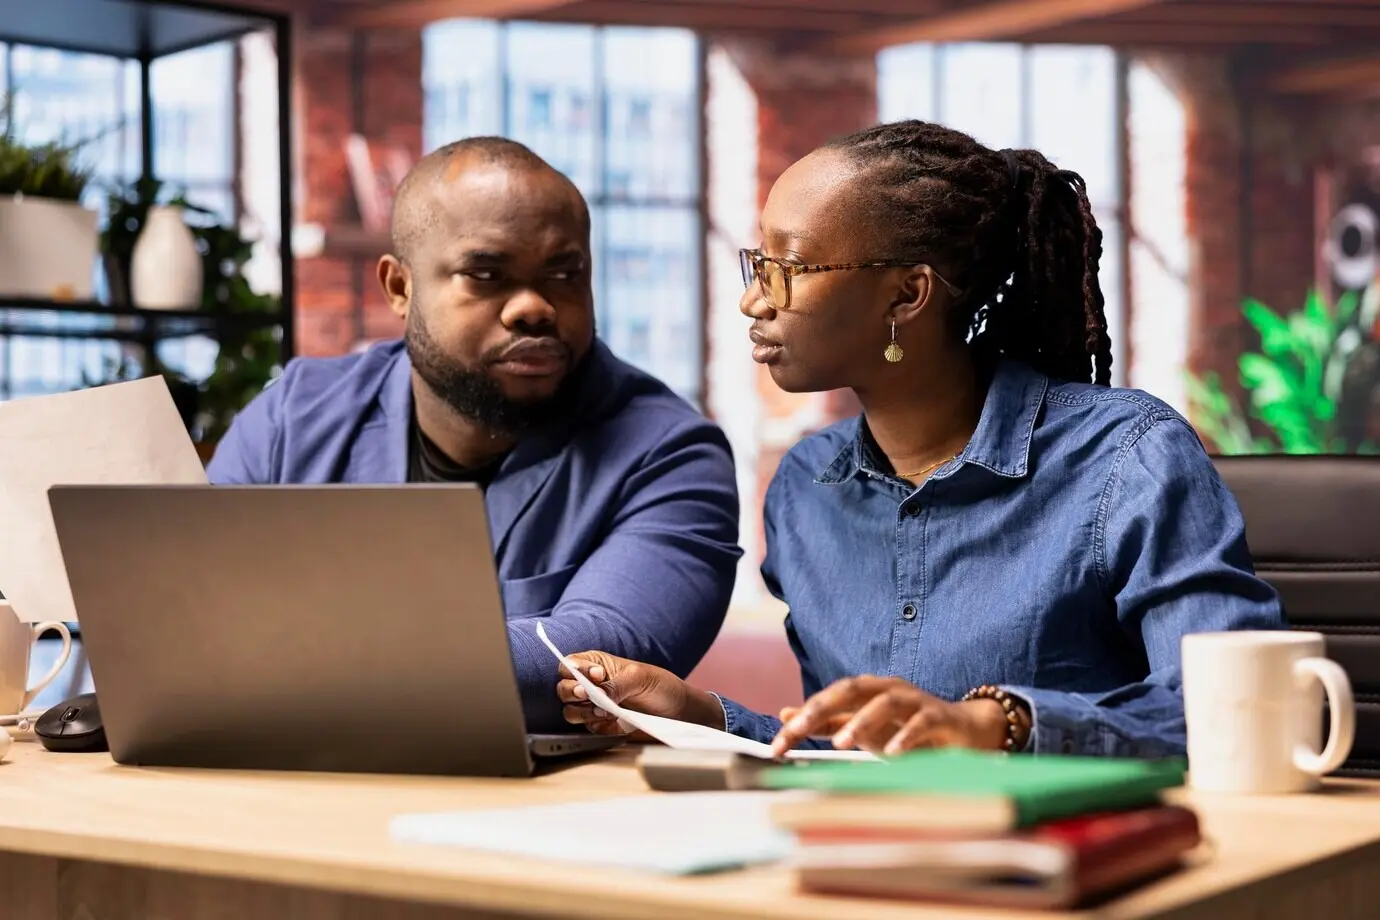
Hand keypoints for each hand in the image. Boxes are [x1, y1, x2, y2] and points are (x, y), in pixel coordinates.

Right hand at [555, 652, 723, 735]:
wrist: (676, 711)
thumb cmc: (658, 685)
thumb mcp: (639, 678)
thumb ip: (616, 685)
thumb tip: (597, 696)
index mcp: (595, 664)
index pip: (569, 665)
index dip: (576, 670)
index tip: (597, 676)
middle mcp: (590, 685)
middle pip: (563, 689)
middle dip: (573, 693)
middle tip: (590, 696)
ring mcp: (594, 706)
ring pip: (570, 711)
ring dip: (584, 713)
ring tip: (605, 712)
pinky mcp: (601, 725)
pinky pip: (589, 729)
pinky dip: (600, 727)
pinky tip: (617, 723)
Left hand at [771, 676, 1017, 756]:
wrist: (962, 731)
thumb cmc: (906, 728)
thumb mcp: (862, 728)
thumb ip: (827, 721)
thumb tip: (785, 714)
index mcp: (867, 691)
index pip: (829, 698)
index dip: (803, 717)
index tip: (778, 744)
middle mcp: (888, 689)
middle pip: (852, 689)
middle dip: (823, 707)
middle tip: (798, 730)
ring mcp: (915, 700)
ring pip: (886, 702)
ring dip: (862, 720)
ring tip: (842, 742)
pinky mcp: (940, 716)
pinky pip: (922, 721)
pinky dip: (906, 736)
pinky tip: (891, 755)